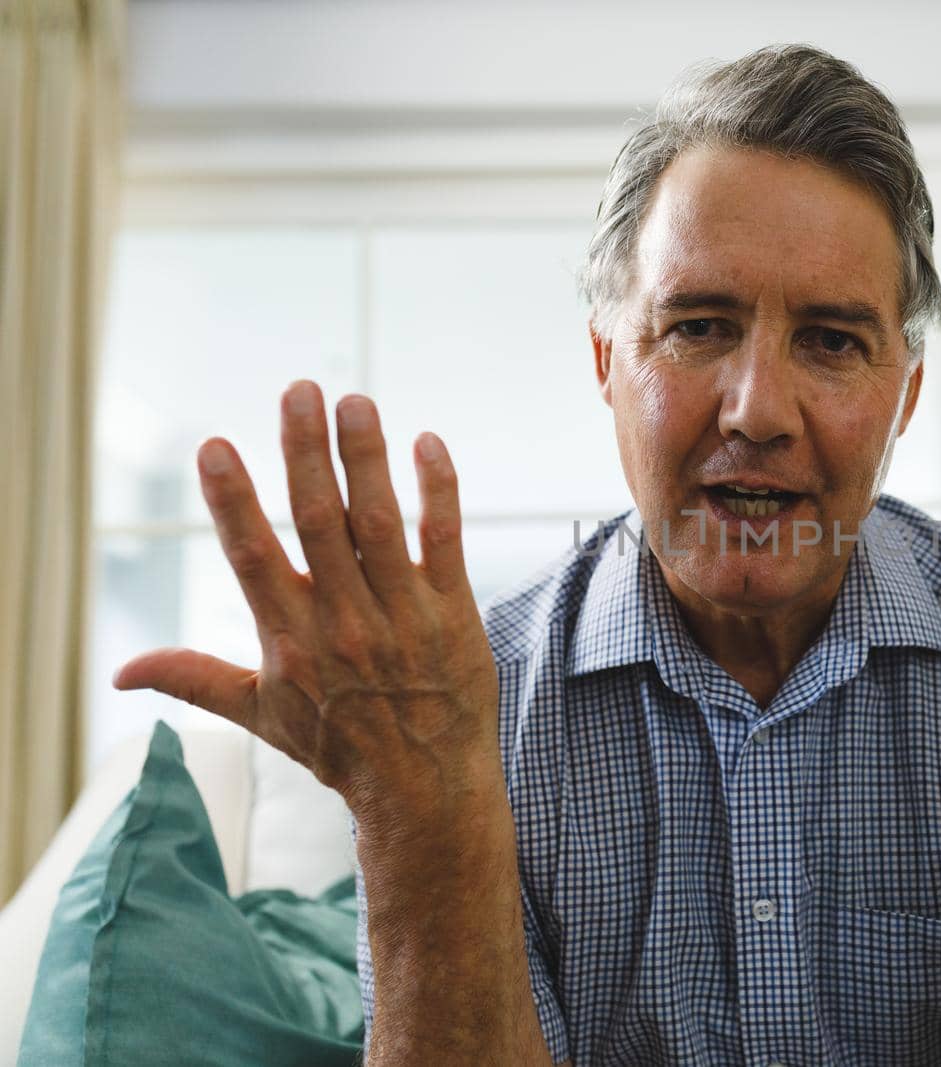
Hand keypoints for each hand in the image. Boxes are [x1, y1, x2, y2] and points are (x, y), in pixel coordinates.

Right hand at [113, 380, 498, 820]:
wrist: (426, 791)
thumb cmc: (340, 747)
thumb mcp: (262, 716)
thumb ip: (195, 678)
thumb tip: (123, 673)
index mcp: (290, 640)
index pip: (252, 557)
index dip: (232, 501)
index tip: (216, 446)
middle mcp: (344, 622)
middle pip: (320, 523)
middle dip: (306, 453)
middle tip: (298, 390)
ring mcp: (403, 616)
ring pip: (381, 524)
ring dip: (367, 458)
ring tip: (354, 401)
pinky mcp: (455, 615)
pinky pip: (446, 542)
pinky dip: (438, 492)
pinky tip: (428, 444)